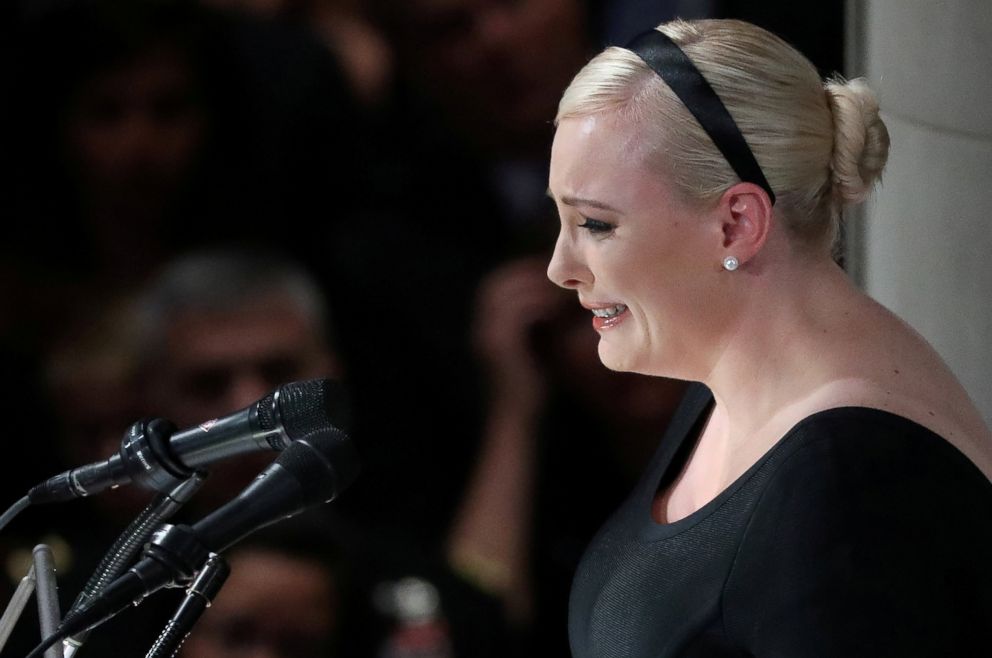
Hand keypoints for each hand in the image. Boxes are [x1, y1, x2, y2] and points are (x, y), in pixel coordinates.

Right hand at [472, 257, 566, 412]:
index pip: (495, 287)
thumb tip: (547, 306)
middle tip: (552, 274)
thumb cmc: (526, 387)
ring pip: (507, 296)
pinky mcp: (499, 345)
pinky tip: (554, 306)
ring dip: (533, 287)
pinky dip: (535, 304)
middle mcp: (481, 329)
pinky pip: (517, 313)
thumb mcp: (526, 352)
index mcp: (485, 329)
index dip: (517, 274)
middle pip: (496, 285)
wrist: (515, 417)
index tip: (543, 271)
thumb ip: (529, 328)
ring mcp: (487, 337)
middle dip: (523, 274)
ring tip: (557, 289)